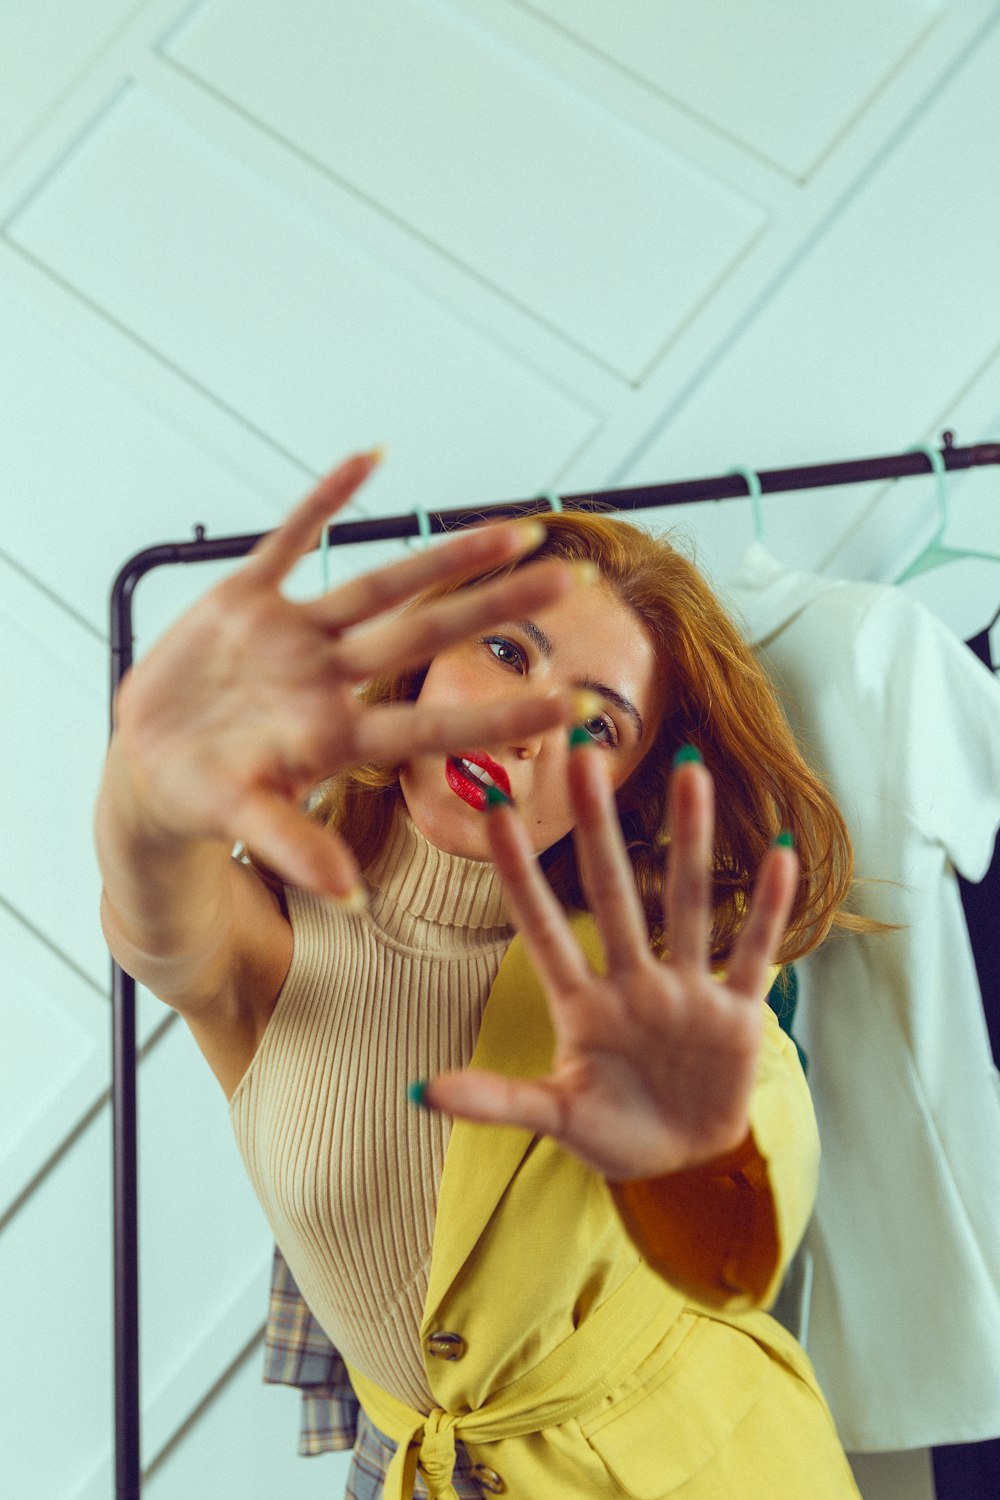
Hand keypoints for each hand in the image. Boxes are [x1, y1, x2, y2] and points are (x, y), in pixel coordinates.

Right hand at [113, 452, 580, 899]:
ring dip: (445, 556)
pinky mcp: (248, 601)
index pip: (433, 724)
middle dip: (498, 607)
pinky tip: (372, 459)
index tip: (574, 707)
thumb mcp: (245, 823)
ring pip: (382, 583)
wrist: (151, 765)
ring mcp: (295, 636)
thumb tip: (349, 897)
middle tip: (574, 578)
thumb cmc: (205, 801)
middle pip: (428, 636)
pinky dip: (326, 500)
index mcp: (337, 737)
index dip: (502, 716)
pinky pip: (291, 538)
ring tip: (512, 529)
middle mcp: (331, 679)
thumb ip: (295, 847)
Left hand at [425, 744, 797, 1179]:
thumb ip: (497, 1100)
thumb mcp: (556, 1117)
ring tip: (691, 773)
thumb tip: (418, 1094)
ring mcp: (687, 992)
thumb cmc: (612, 1132)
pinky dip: (769, 909)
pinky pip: (755, 953)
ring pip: (689, 903)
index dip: (519, 872)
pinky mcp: (737, 1015)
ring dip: (692, 840)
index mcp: (582, 1004)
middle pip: (613, 891)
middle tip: (586, 754)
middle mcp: (633, 982)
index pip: (543, 926)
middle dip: (599, 826)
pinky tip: (779, 853)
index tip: (495, 812)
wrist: (684, 1163)